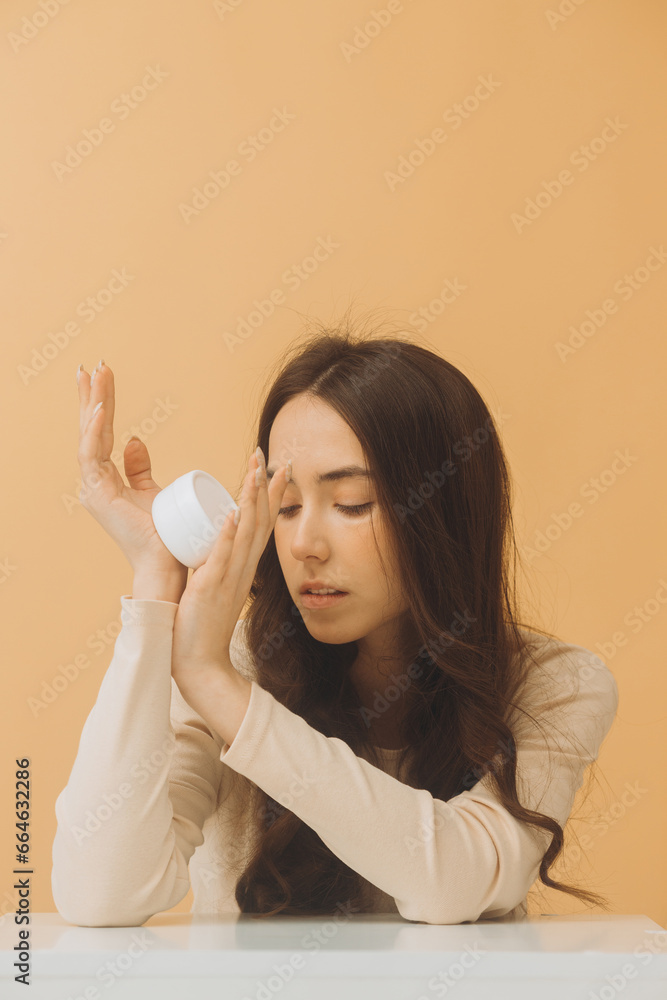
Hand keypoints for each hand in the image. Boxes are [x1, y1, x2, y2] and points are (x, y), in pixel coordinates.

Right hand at [76, 361, 187, 577]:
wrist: (165, 560)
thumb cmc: (162, 532)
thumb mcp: (152, 490)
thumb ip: (139, 467)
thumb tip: (135, 438)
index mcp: (105, 478)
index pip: (102, 432)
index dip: (102, 403)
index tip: (102, 374)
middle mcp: (94, 482)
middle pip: (90, 430)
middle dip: (90, 396)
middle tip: (90, 365)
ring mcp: (93, 488)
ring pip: (89, 437)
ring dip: (93, 404)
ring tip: (96, 375)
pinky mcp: (98, 495)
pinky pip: (93, 456)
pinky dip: (96, 431)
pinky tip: (100, 409)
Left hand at [170, 447, 289, 694]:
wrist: (199, 663)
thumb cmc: (202, 626)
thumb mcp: (217, 586)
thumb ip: (218, 564)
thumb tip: (217, 539)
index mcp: (243, 567)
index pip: (263, 523)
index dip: (271, 495)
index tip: (277, 467)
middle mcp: (242, 569)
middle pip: (260, 521)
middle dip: (264, 487)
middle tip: (266, 454)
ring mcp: (228, 578)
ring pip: (244, 534)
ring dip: (249, 502)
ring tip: (253, 472)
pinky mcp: (210, 590)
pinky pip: (220, 559)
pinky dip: (226, 537)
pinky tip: (229, 516)